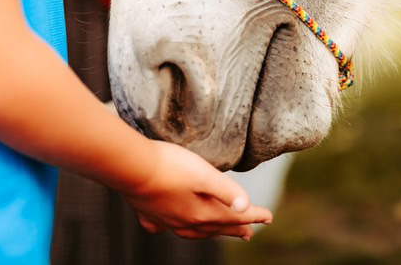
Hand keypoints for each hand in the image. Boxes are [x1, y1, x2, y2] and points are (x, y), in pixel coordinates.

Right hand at [122, 140, 271, 240]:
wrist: (131, 168)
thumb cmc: (168, 167)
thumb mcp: (203, 174)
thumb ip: (226, 191)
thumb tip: (247, 208)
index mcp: (201, 213)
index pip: (234, 216)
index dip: (253, 215)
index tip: (269, 217)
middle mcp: (185, 222)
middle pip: (216, 226)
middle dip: (235, 227)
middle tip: (250, 232)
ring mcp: (166, 219)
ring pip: (194, 230)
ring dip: (210, 230)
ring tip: (218, 230)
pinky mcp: (149, 212)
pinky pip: (166, 225)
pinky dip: (175, 226)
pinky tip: (173, 224)